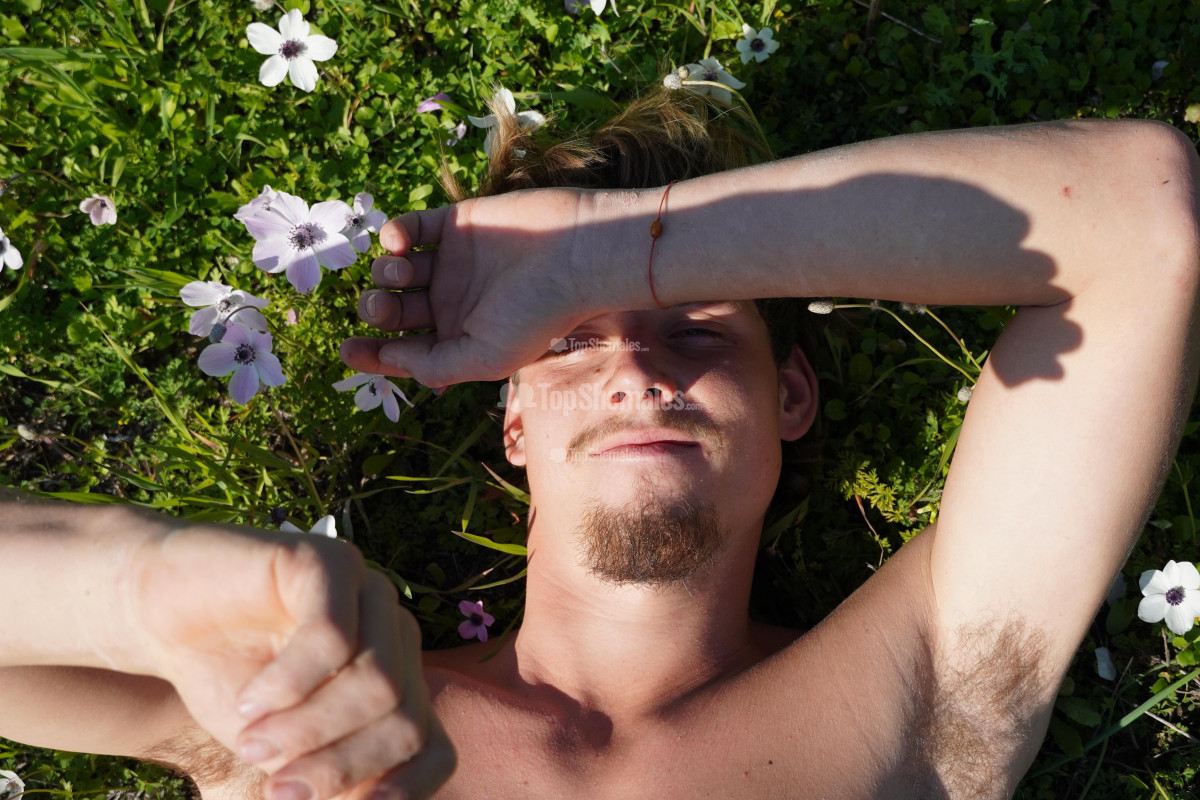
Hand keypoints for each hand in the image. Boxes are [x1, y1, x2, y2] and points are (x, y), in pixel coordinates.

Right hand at [125, 526, 453, 799]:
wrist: (159, 611)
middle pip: (407, 723)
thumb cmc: (226, 683)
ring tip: (251, 741)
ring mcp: (372, 595)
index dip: (399, 793)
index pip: (434, 753)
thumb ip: (323, 780)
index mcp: (398, 686)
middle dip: (339, 767)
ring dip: (309, 729)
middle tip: (276, 789)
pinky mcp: (333, 561)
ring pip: (379, 683)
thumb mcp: (281, 751)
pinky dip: (289, 683)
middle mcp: (396, 638)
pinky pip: (334, 637)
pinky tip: (251, 698)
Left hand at [339, 187, 602, 386]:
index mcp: (459, 338)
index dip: (371, 353)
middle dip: (376, 311)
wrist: (574, 254)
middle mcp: (452, 302)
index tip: (346, 351)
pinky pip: (410, 228)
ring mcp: (452, 262)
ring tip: (403, 271)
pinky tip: (400, 241)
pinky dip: (395, 234)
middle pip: (393, 311)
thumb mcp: (486, 359)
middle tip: (383, 307)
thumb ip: (435, 366)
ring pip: (395, 270)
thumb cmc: (538, 313)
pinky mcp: (456, 224)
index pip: (404, 350)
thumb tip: (390, 361)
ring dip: (385, 273)